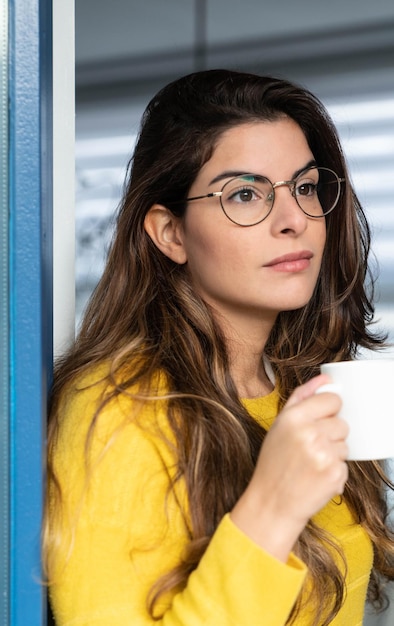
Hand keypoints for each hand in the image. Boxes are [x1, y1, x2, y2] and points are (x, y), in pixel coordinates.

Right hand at [230, 374, 348, 560]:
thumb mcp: (280, 424)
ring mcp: (324, 455)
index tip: (318, 421)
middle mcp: (309, 434)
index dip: (328, 410)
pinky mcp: (335, 475)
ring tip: (311, 463)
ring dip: (333, 453)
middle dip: (330, 434)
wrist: (272, 502)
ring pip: (345, 444)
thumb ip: (302, 396)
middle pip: (341, 422)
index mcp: (294, 418)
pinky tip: (316, 476)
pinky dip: (334, 470)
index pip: (332, 400)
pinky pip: (346, 464)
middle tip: (309, 448)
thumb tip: (325, 378)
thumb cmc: (274, 462)